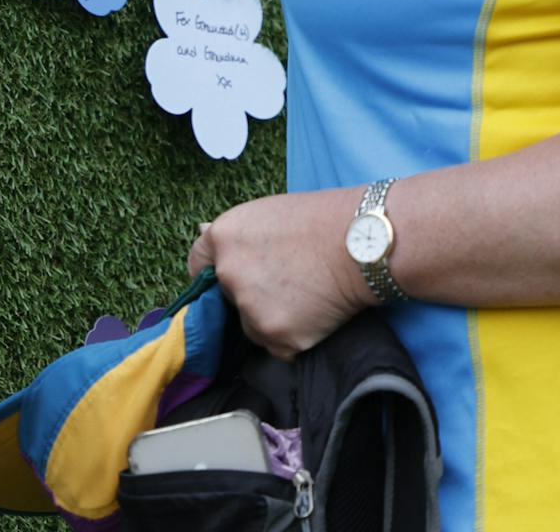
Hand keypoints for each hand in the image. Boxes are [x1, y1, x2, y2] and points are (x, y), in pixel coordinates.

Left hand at [186, 188, 376, 358]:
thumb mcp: (266, 213)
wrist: (362, 243)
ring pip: (253, 326)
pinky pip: (278, 347)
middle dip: (250, 295)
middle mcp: (229, 276)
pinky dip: (295, 338)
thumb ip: (234, 235)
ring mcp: (252, 309)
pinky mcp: (278, 337)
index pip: (197, 265)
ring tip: (306, 297)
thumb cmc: (320, 220)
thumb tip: (203, 231)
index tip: (227, 280)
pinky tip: (315, 315)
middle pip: (229, 299)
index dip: (213, 273)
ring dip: (272, 320)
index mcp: (222, 239)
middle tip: (287, 282)